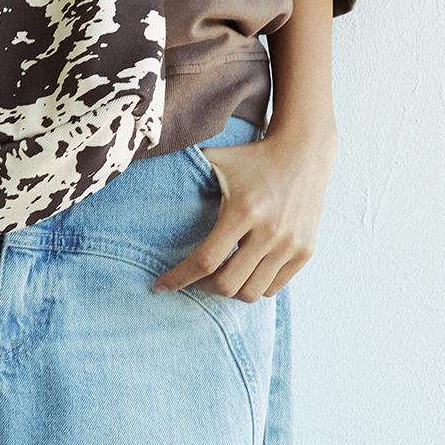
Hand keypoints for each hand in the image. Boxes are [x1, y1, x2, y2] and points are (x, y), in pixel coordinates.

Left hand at [152, 121, 336, 299]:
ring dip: (230, 290)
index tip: (159, 287)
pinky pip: (274, 287)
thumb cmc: (251, 158)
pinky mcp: (306, 250)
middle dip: (203, 288)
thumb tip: (138, 168)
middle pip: (228, 285)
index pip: (205, 260)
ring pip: (252, 293)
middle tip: (195, 279)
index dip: (178, 279)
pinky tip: (244, 271)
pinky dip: (255, 286)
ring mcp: (291, 244)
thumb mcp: (216, 160)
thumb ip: (182, 169)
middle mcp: (269, 231)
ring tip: (220, 276)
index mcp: (243, 210)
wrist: (303, 152)